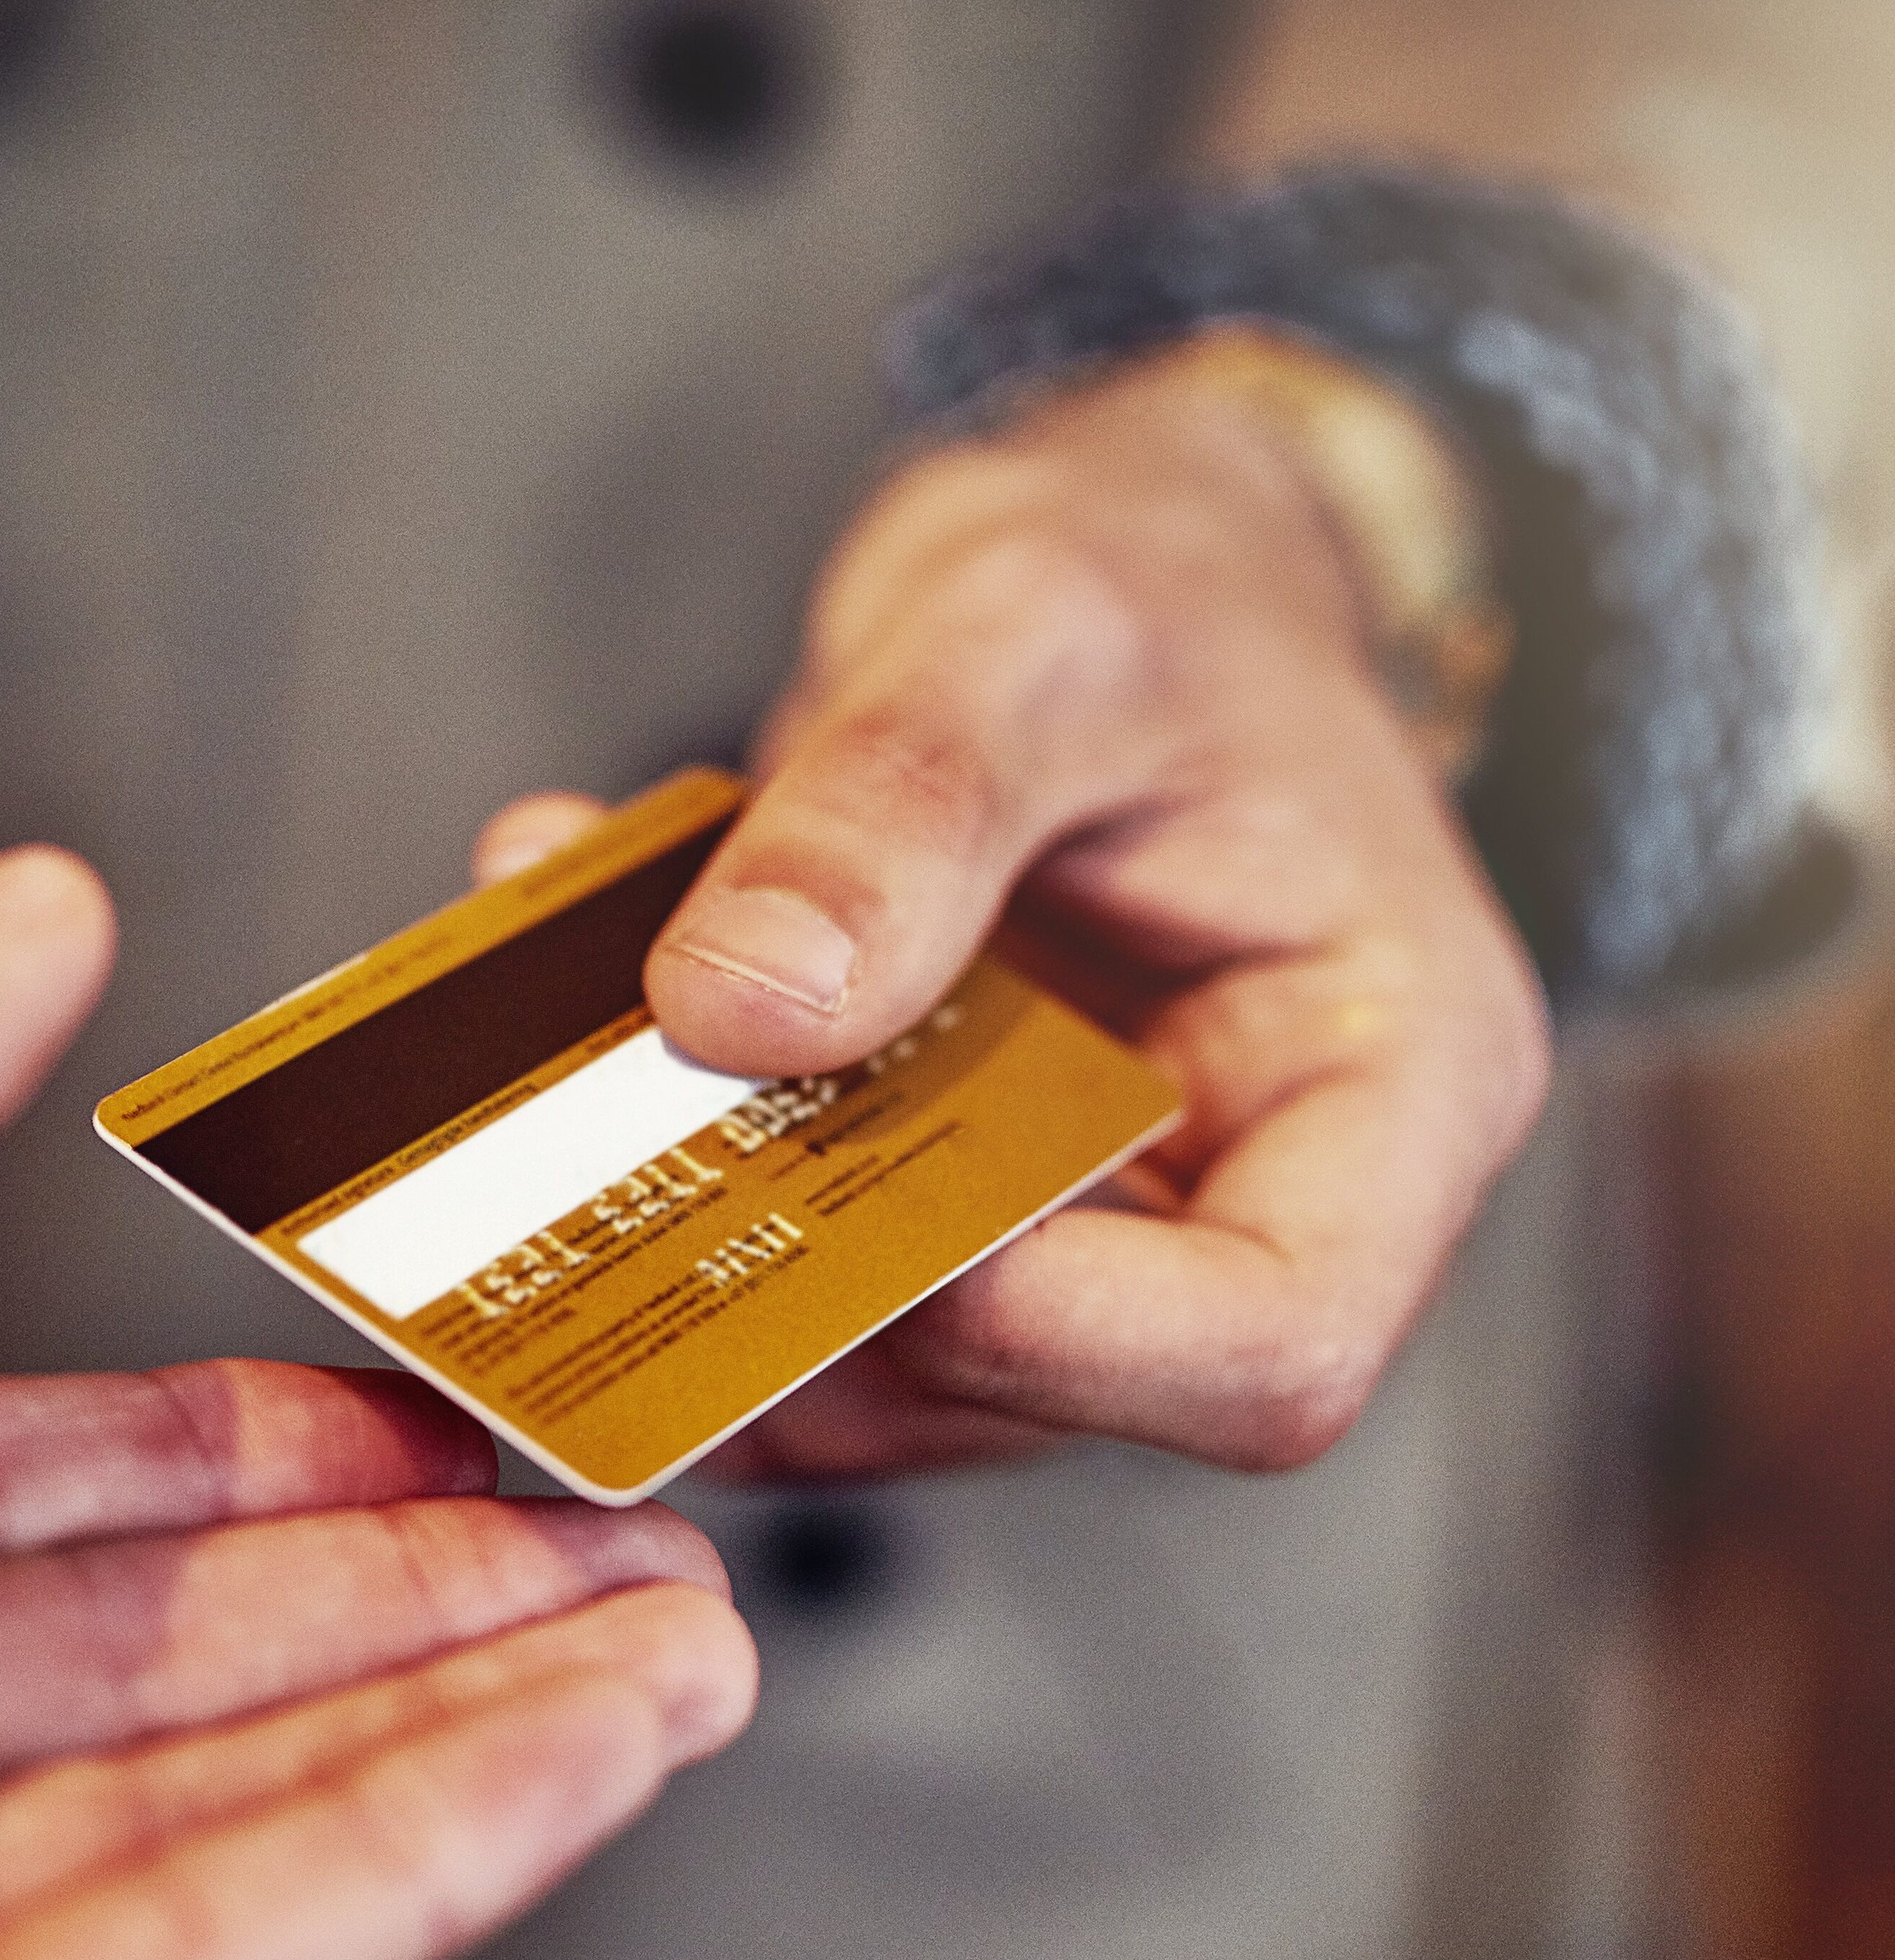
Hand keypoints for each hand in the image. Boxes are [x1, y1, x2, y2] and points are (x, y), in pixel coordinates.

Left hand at [0, 855, 752, 1959]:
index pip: (14, 1466)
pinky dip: (414, 1864)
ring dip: (466, 1709)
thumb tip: (29, 917)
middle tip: (620, 1510)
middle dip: (413, 1568)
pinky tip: (586, 1768)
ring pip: (206, 1802)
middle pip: (148, 1634)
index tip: (437, 1392)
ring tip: (680, 1635)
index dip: (252, 1424)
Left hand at [477, 351, 1550, 1475]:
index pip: (1272, 1347)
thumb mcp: (1038, 625)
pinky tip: (591, 1054)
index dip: (1051, 1332)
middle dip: (820, 1301)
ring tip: (571, 1077)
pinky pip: (820, 1289)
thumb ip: (906, 808)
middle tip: (621, 1158)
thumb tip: (743, 1007)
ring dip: (713, 1261)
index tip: (843, 1193)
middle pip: (1052, 1387)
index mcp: (1387, 1088)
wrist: (1121, 572)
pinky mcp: (972, 1216)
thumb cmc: (1159, 586)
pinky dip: (688, 1205)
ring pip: (901, 1372)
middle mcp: (1259, 1199)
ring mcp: (1108, 1231)